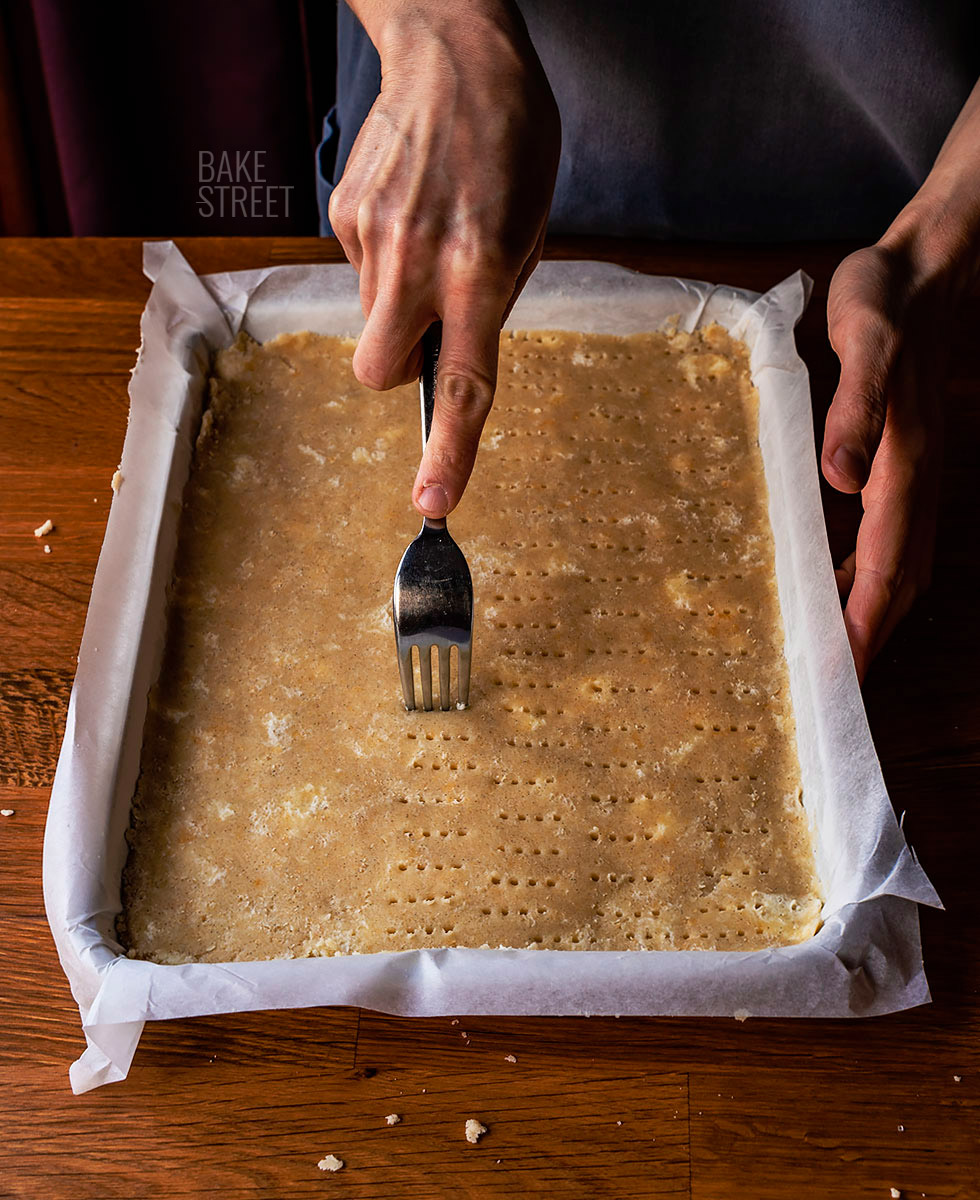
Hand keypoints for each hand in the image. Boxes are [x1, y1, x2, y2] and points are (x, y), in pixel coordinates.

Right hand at [330, 0, 560, 517]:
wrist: (454, 51)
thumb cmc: (512, 140)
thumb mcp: (532, 230)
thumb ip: (491, 303)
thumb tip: (448, 352)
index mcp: (481, 269)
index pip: (463, 383)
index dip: (448, 451)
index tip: (433, 501)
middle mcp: (418, 260)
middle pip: (379, 371)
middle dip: (398, 367)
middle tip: (429, 322)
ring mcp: (371, 236)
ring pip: (370, 318)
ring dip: (397, 302)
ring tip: (429, 234)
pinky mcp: (341, 211)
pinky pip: (359, 270)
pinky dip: (383, 258)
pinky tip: (408, 209)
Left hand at [821, 229, 956, 681]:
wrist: (925, 270)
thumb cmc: (884, 303)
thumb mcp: (863, 343)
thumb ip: (854, 409)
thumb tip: (840, 480)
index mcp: (902, 467)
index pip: (882, 567)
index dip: (862, 625)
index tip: (840, 677)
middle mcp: (915, 483)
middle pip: (897, 582)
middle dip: (869, 639)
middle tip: (834, 690)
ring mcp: (915, 474)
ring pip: (898, 565)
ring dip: (870, 612)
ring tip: (834, 653)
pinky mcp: (906, 462)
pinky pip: (890, 537)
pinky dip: (866, 573)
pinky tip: (833, 581)